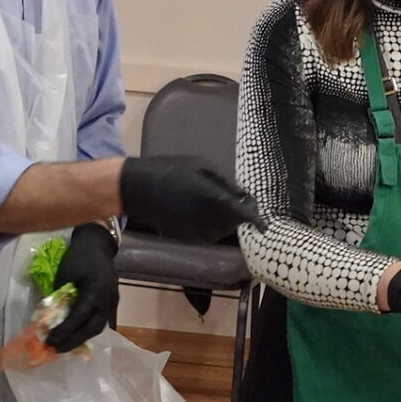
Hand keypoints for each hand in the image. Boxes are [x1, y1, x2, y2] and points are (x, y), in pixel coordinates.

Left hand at [44, 223, 118, 352]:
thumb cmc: (78, 258)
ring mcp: (113, 302)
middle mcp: (107, 300)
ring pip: (98, 327)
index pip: (79, 317)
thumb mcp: (64, 276)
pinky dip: (88, 329)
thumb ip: (59, 298)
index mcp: (95, 291)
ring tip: (64, 345)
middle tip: (56, 349)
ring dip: (81, 338)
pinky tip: (76, 335)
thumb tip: (48, 319)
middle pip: (92, 328)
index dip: (64, 332)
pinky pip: (101, 321)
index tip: (50, 341)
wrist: (97, 245)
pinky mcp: (112, 303)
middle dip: (73, 341)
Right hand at [118, 155, 260, 242]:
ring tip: (221, 206)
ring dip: (227, 222)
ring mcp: (194, 230)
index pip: (242, 214)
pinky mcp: (185, 236)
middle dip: (239, 216)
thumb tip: (243, 195)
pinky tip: (205, 212)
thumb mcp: (200, 166)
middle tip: (240, 203)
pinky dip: (213, 226)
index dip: (255, 219)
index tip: (263, 223)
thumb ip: (224, 182)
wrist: (136, 188)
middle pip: (233, 224)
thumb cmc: (169, 169)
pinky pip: (207, 234)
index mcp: (212, 198)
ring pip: (221, 232)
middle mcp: (206, 218)